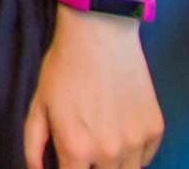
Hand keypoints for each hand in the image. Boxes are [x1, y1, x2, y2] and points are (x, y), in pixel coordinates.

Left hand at [23, 10, 160, 168]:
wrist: (100, 33)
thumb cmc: (64, 67)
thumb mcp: (38, 105)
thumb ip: (34, 146)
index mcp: (76, 149)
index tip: (70, 162)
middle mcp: (109, 152)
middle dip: (91, 168)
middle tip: (85, 148)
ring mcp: (136, 142)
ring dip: (113, 165)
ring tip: (102, 142)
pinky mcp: (155, 129)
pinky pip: (145, 158)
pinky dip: (133, 154)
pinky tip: (120, 132)